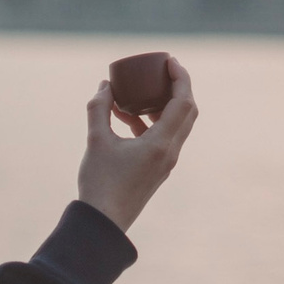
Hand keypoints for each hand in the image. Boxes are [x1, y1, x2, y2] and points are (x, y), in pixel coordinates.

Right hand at [77, 55, 196, 231]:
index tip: (169, 61)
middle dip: (178, 88)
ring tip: (140, 93)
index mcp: (161, 144)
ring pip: (176, 125)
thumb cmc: (100, 183)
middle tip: (162, 71)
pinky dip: (152, 122)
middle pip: (187, 112)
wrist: (104, 223)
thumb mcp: (96, 140)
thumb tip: (106, 85)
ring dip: (163, 105)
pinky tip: (127, 118)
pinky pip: (163, 138)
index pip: (183, 102)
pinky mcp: (158, 170)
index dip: (180, 77)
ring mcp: (166, 163)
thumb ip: (99, 109)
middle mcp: (170, 152)